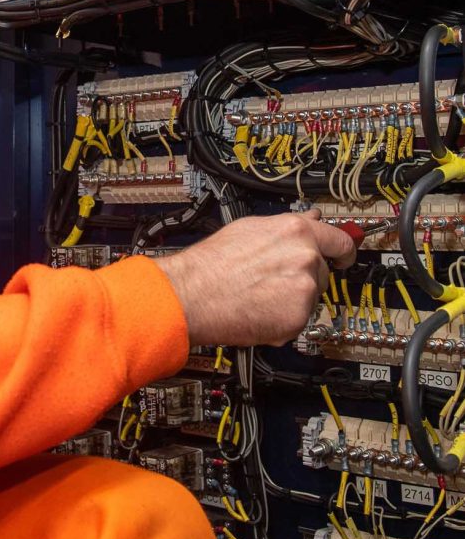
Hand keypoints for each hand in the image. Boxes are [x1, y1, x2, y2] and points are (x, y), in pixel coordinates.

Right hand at [154, 210, 355, 347]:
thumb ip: (286, 227)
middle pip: (323, 270)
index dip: (346, 249)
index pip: (341, 240)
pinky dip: (285, 317)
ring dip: (294, 296)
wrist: (193, 295)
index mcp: (295, 231)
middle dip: (306, 275)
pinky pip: (300, 317)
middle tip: (277, 278)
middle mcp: (305, 257)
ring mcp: (304, 289)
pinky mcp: (298, 318)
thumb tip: (311, 220)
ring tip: (262, 292)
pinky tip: (261, 308)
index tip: (346, 255)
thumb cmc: (213, 263)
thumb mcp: (250, 228)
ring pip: (311, 294)